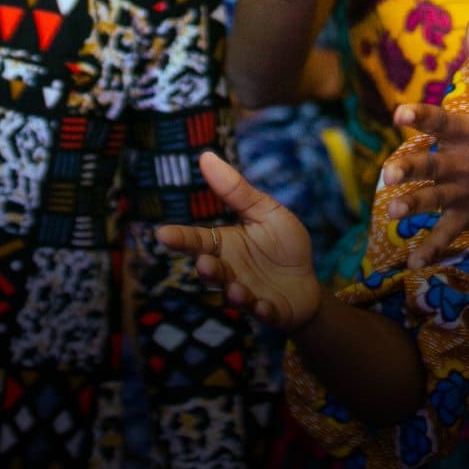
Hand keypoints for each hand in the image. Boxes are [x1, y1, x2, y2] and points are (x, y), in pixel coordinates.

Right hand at [158, 151, 322, 330]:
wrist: (306, 282)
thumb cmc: (281, 244)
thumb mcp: (265, 212)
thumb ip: (237, 191)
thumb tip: (205, 156)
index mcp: (225, 245)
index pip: (198, 240)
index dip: (180, 238)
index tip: (162, 233)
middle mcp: (230, 272)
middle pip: (212, 271)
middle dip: (208, 270)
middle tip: (205, 263)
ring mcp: (248, 293)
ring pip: (234, 294)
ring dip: (233, 293)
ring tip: (235, 288)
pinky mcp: (271, 311)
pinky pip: (264, 313)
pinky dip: (262, 311)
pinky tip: (264, 306)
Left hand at [382, 14, 468, 268]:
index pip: (442, 121)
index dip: (422, 116)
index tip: (400, 112)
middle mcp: (466, 162)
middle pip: (434, 165)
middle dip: (412, 170)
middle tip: (388, 174)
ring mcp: (467, 192)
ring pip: (436, 200)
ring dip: (415, 206)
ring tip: (392, 212)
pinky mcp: (468, 215)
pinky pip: (448, 234)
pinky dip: (432, 250)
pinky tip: (411, 264)